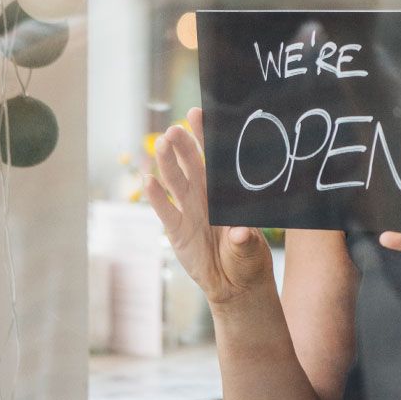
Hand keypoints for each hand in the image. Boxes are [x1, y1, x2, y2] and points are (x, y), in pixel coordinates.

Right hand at [146, 107, 274, 308]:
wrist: (235, 285)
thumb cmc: (248, 258)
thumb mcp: (251, 249)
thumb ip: (245, 240)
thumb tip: (241, 233)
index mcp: (225, 193)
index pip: (215, 159)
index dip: (206, 137)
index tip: (198, 114)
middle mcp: (205, 197)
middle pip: (192, 165)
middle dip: (184, 146)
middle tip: (174, 130)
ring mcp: (189, 212)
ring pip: (176, 182)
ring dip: (168, 163)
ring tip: (161, 145)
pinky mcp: (176, 231)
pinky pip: (165, 210)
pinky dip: (156, 196)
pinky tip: (149, 180)